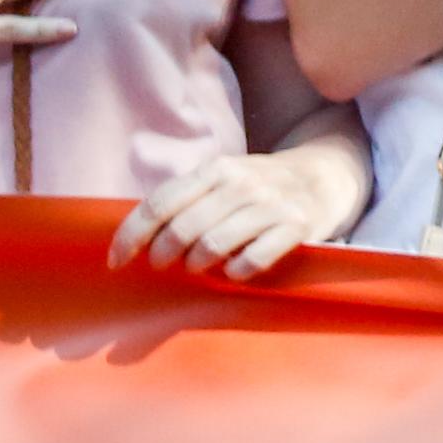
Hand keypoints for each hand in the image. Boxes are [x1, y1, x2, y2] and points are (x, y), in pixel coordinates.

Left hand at [109, 137, 366, 280]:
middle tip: (163, 265)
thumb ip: (188, 199)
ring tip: (198, 267)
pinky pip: (253, 260)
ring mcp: (270, 205)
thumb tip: (139, 236)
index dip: (131, 236)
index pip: (160, 204)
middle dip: (163, 255)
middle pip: (182, 229)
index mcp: (215, 169)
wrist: (327, 174)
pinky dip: (236, 272)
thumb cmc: (261, 185)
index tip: (116, 261)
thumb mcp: (224, 178)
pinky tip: (234, 271)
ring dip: (197, 264)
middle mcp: (241, 184)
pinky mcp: (296, 227)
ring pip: (213, 245)